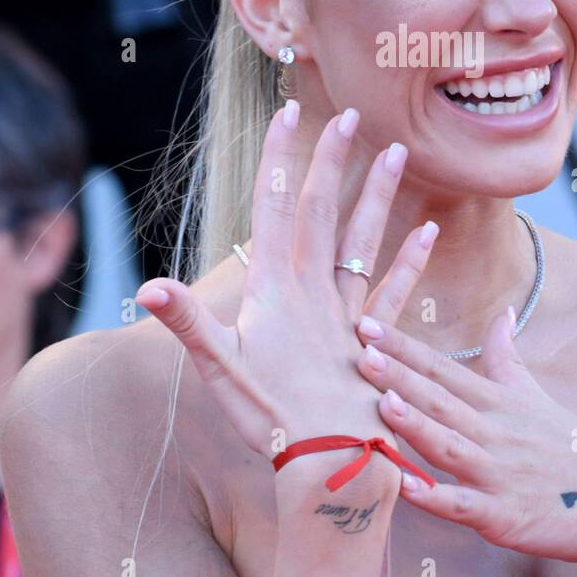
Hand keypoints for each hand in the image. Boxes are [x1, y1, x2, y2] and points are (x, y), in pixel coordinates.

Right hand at [134, 102, 439, 472]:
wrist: (331, 465)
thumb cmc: (269, 422)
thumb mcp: (218, 371)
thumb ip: (187, 324)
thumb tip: (146, 288)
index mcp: (273, 290)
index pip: (273, 207)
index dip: (279, 157)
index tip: (288, 111)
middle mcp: (313, 292)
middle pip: (321, 211)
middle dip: (330, 160)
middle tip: (347, 113)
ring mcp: (347, 315)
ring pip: (364, 240)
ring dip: (378, 194)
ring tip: (396, 152)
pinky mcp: (374, 344)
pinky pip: (396, 291)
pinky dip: (413, 259)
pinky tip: (430, 230)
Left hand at [353, 308, 576, 576]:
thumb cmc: (574, 446)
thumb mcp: (536, 395)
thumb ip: (507, 356)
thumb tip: (502, 311)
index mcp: (498, 403)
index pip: (442, 368)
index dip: (403, 347)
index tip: (366, 323)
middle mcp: (495, 432)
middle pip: (440, 399)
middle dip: (398, 374)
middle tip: (359, 348)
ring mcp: (500, 475)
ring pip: (449, 445)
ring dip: (414, 424)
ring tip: (380, 401)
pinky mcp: (506, 517)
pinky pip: (463, 506)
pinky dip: (434, 497)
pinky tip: (404, 486)